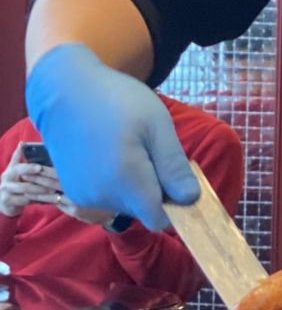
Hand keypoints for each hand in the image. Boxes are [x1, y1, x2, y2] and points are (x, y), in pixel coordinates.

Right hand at [0, 143, 61, 217]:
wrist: (3, 201)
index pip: (18, 163)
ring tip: (54, 190)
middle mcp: (7, 177)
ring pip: (26, 189)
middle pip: (21, 176)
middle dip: (37, 177)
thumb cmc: (14, 183)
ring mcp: (6, 189)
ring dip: (41, 190)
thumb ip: (19, 158)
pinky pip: (26, 200)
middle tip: (53, 179)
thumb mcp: (15, 171)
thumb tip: (23, 143)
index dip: (28, 165)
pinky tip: (49, 199)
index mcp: (11, 168)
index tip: (40, 167)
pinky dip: (38, 200)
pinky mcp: (8, 200)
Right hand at [25, 44, 198, 229]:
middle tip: (148, 152)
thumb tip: (191, 200)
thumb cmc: (117, 100)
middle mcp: (103, 196)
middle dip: (153, 190)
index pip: (159, 219)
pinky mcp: (73, 190)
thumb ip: (174, 167)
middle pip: (143, 210)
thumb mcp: (157, 126)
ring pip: (126, 204)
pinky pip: (108, 197)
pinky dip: (114, 183)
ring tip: (126, 149)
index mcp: (127, 182)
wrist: (63, 89)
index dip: (173, 205)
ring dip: (133, 186)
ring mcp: (84, 195)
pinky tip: (108, 155)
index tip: (174, 178)